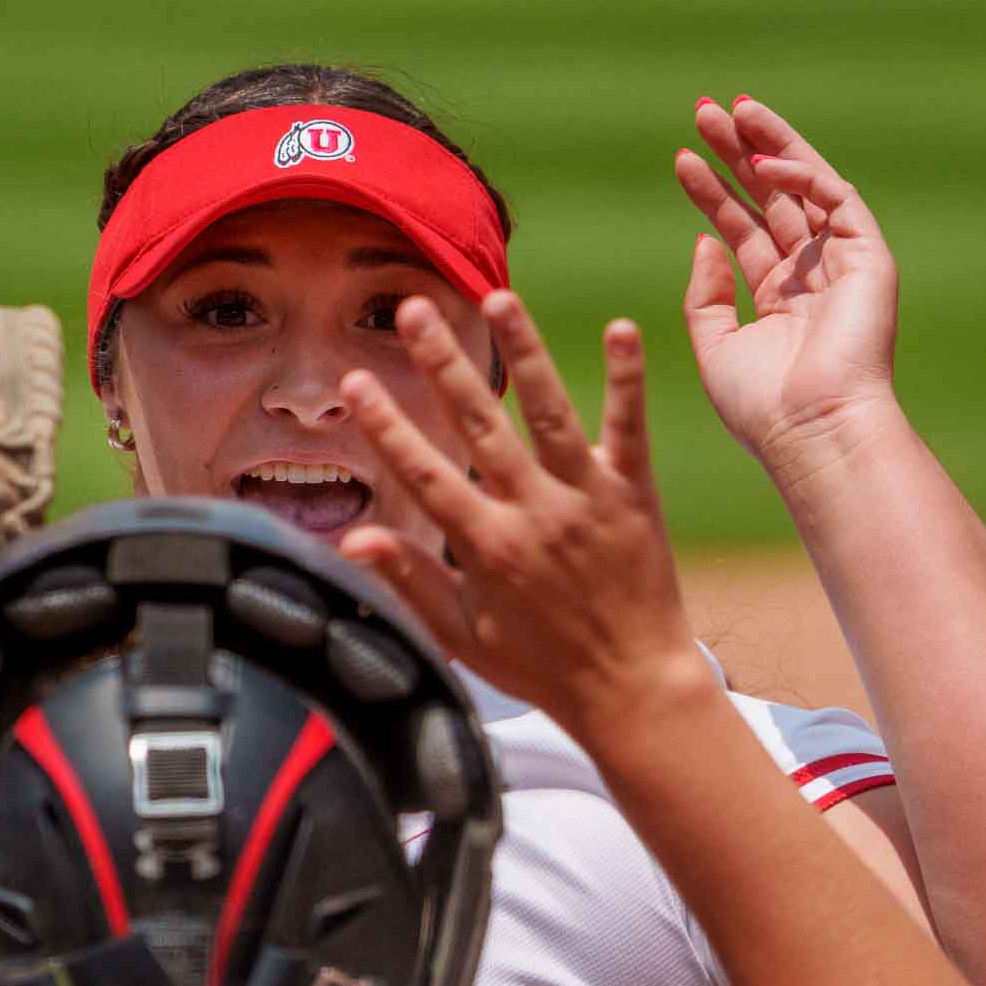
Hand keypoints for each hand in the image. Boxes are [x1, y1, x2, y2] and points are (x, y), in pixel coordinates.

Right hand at [338, 291, 714, 737]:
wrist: (633, 689)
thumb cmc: (541, 668)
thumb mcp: (462, 636)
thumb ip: (409, 581)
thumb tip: (351, 540)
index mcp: (487, 548)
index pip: (425, 474)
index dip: (386, 426)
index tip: (356, 381)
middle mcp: (533, 513)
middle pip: (479, 425)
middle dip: (441, 364)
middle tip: (412, 310)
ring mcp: (587, 498)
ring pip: (548, 411)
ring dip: (523, 350)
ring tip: (498, 296)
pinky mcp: (635, 494)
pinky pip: (629, 427)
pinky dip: (627, 380)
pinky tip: (623, 328)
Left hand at [676, 95, 901, 481]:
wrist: (814, 432)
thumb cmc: (764, 407)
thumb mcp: (716, 348)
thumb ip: (706, 294)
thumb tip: (705, 238)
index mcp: (781, 301)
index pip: (744, 231)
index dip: (714, 191)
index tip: (682, 158)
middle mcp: (814, 278)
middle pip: (773, 200)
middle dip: (739, 154)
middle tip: (704, 113)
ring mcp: (844, 266)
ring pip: (805, 188)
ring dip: (768, 146)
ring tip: (729, 110)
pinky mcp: (870, 259)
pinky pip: (837, 200)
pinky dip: (801, 176)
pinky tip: (760, 162)